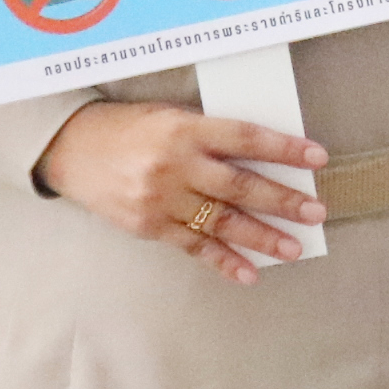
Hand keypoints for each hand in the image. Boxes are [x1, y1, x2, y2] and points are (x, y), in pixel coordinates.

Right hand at [36, 100, 330, 280]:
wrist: (71, 148)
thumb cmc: (127, 127)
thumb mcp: (169, 116)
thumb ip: (208, 134)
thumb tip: (261, 156)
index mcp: (184, 128)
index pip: (245, 137)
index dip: (284, 148)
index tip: (317, 156)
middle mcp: (175, 164)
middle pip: (240, 185)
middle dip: (283, 199)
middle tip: (316, 211)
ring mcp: (161, 198)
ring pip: (222, 221)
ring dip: (262, 237)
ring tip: (293, 247)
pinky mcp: (149, 225)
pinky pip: (193, 247)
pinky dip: (223, 262)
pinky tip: (248, 273)